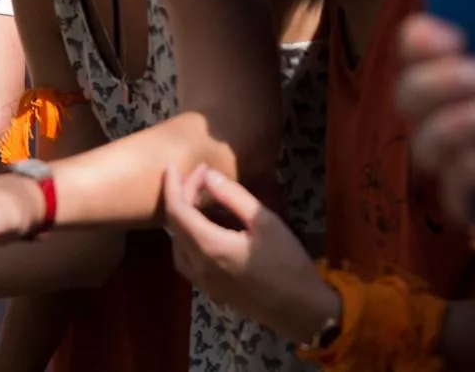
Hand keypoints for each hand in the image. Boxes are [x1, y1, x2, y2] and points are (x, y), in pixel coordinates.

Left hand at [163, 163, 338, 344]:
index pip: (177, 211)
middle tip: (199, 177)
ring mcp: (203, 283)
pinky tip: (205, 229)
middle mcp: (198, 267)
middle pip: (174, 227)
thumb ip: (233, 196)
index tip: (176, 166)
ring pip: (177, 246)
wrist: (300, 308)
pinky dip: (187, 239)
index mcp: (210, 247)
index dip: (173, 186)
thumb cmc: (287, 261)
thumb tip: (208, 175)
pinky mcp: (211, 291)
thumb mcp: (264, 221)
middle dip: (180, 198)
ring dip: (181, 220)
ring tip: (198, 199)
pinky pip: (187, 261)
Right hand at [396, 14, 474, 226]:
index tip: (454, 36)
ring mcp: (457, 162)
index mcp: (455, 66)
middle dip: (437, 82)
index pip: (415, 46)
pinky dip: (465, 178)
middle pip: (409, 96)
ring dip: (450, 127)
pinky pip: (454, 198)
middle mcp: (445, 112)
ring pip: (425, 148)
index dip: (422, 41)